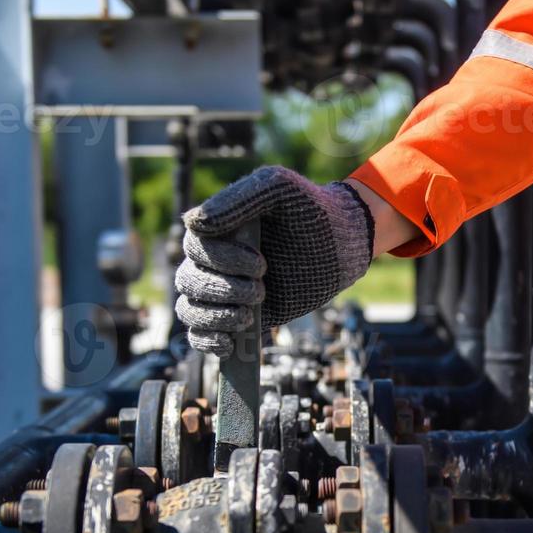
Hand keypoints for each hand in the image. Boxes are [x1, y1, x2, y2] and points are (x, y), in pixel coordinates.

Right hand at [173, 166, 376, 355]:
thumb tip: (192, 223)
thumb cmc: (312, 210)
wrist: (343, 245)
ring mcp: (224, 290)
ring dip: (216, 316)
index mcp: (217, 227)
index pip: (194, 248)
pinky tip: (229, 343)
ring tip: (249, 315)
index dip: (222, 261)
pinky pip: (201, 335)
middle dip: (223, 290)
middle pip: (189, 281)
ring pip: (190, 310)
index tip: (262, 264)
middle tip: (261, 288)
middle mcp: (214, 259)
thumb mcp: (278, 189)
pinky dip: (207, 341)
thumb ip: (238, 199)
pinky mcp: (237, 316)